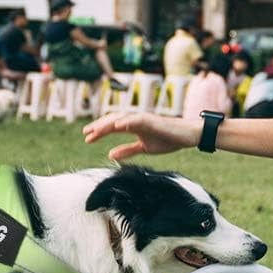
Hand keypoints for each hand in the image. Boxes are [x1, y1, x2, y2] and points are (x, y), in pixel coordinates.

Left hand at [83, 112, 201, 161]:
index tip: (87, 138)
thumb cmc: (167, 139)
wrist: (186, 136)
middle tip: (86, 133)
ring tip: (96, 129)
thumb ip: (127, 151)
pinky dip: (126, 121)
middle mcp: (136, 119)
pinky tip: (117, 125)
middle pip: (113, 120)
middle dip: (99, 126)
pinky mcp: (152, 120)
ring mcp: (144, 118)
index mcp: (133, 126)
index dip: (99, 132)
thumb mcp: (143, 148)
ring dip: (108, 123)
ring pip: (122, 118)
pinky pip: (137, 119)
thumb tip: (110, 155)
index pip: (112, 127)